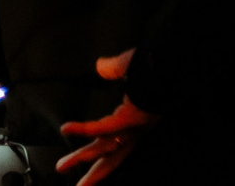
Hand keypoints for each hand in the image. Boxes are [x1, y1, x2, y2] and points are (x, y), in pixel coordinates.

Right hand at [57, 50, 154, 183]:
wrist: (171, 61)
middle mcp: (136, 128)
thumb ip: (114, 68)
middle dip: (93, 172)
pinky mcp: (132, 118)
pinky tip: (67, 128)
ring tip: (62, 166)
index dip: (99, 150)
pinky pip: (104, 127)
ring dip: (82, 158)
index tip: (83, 156)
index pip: (115, 141)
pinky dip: (84, 128)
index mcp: (136, 119)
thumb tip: (101, 67)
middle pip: (111, 155)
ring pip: (105, 147)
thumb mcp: (129, 66)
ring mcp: (135, 125)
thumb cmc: (155, 64)